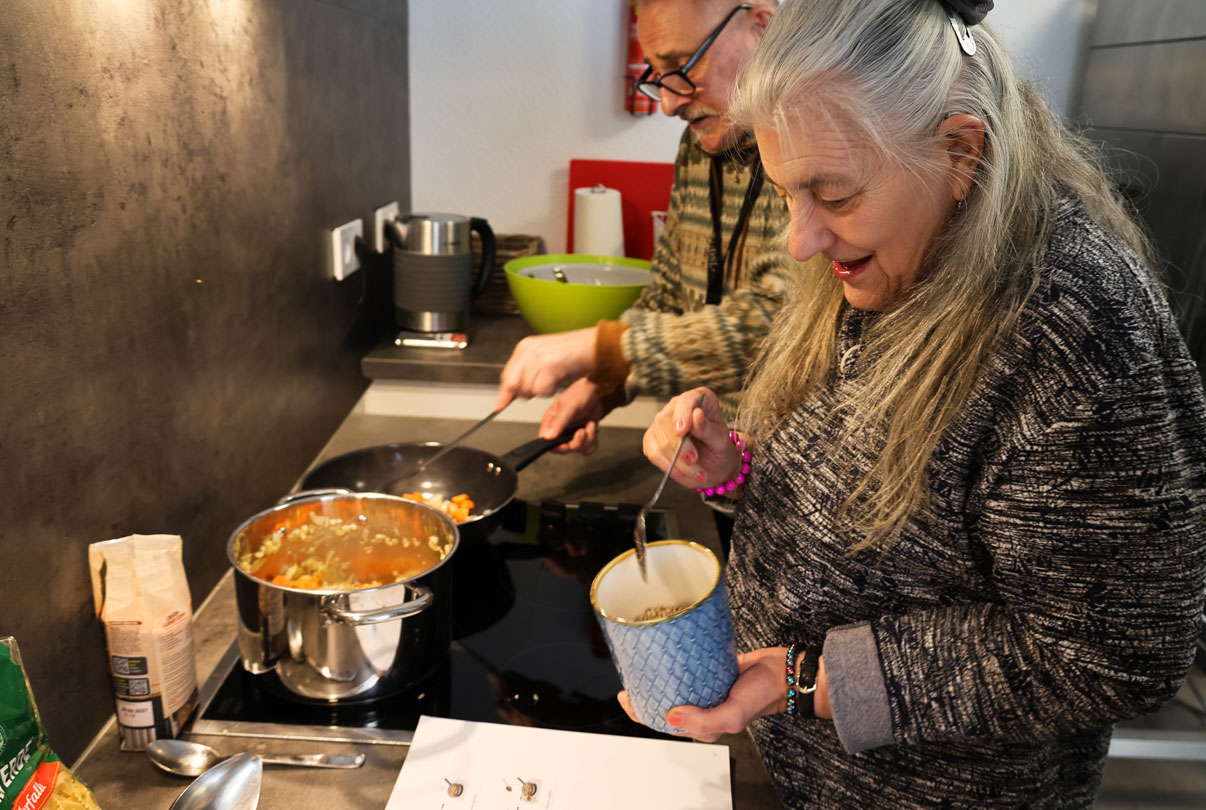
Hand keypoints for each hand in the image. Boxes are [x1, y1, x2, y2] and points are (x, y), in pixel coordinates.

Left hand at [494, 328, 596, 410]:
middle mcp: (529, 350)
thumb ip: (526, 374)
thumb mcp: (545, 361)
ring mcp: (538, 357)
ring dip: (541, 392)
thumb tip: (510, 394)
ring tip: (553, 381)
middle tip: (542, 388)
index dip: (505, 393)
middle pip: (513, 384)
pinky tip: (558, 382)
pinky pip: (541, 390)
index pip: (506, 375)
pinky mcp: (549, 365)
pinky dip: (550, 391)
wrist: (597, 345)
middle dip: (526, 393)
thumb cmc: (576, 353)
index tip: (500, 405)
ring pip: (527, 389)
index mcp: (525, 347)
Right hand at [540, 378, 603, 454]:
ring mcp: (572, 433)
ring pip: (577, 449)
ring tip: (589, 425)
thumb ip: (559, 422)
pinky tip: (592, 428)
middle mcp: (560, 429)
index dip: (556, 446)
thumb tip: (548, 436)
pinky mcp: (584, 435)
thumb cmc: (580, 393)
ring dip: (587, 440)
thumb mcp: (568, 406)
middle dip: (575, 443)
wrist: (598, 390)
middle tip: (581, 431)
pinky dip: (593, 441)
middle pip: (563, 449)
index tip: (566, 444)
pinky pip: (587, 448)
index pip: (547, 442)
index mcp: (551, 422)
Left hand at [617, 648, 830, 741]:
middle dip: (645, 691)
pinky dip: (677, 661)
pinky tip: (667, 650)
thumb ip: (705, 721)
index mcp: (702, 723)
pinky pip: (689, 667)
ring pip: (676, 683)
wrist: (783, 672)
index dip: (640, 711)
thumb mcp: (734, 715)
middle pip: (665, 701)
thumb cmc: (763, 696)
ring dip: (660, 674)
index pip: (662, 721)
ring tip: (645, 661)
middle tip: (631, 674)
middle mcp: (701, 706)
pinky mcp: (711, 670)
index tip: (625, 695)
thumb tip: (671, 717)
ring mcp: (705, 687)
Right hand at [642, 387, 736, 490]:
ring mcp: (661, 423)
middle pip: (667, 421)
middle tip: (694, 460)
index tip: (682, 431)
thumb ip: (709, 429)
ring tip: (697, 473)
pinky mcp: (652, 440)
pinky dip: (667, 466)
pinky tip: (682, 472)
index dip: (682, 414)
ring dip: (677, 461)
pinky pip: (653, 453)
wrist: (713, 465)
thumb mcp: (720, 440)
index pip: (687, 399)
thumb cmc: (718, 448)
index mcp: (698, 399)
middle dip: (680, 445)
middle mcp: (677, 407)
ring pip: (660, 441)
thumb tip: (696, 415)